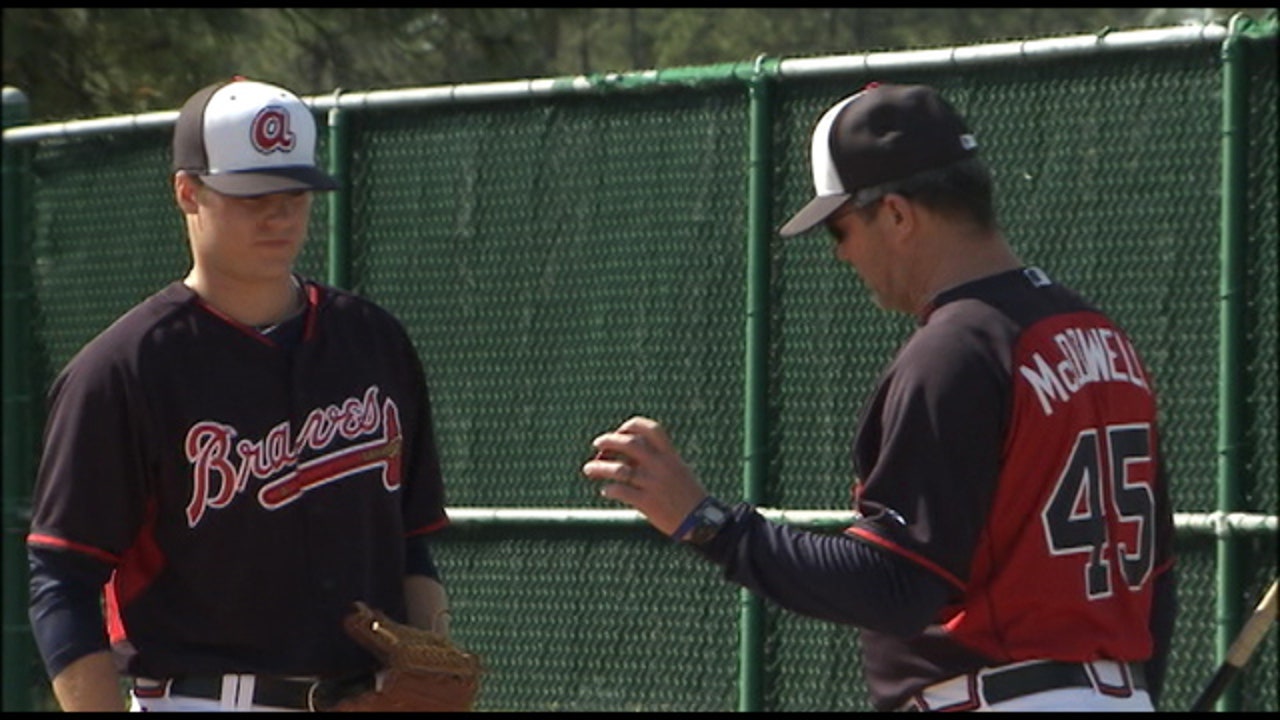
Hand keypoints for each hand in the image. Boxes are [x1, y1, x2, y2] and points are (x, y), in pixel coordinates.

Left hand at [581, 416, 707, 536]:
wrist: (702, 522)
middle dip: (609, 441)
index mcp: (670, 455)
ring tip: (588, 469)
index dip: (631, 426)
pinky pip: (621, 491)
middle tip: (598, 445)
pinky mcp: (648, 503)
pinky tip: (606, 491)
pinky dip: (609, 489)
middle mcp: (661, 466)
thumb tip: (622, 454)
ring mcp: (654, 484)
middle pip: (629, 444)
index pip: (651, 429)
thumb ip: (654, 459)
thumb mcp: (676, 469)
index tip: (620, 432)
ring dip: (599, 467)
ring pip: (619, 470)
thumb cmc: (686, 494)